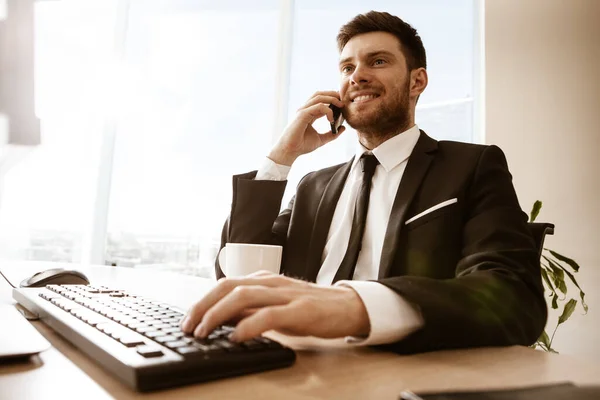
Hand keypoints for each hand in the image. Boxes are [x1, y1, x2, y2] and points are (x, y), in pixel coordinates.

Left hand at [180, 271, 369, 341]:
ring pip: (244, 296)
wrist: (347, 306)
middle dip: (203, 306)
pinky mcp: (301, 309)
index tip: (187, 320)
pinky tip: (236, 336)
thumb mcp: (275, 306)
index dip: (202, 301)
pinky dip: (249, 325)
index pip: (225, 284)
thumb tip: (221, 320)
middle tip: (188, 327)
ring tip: (204, 332)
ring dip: (218, 314)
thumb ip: (251, 310)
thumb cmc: (309, 308)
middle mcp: (271, 282)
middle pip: (228, 287)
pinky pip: (270, 314)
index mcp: (264, 280)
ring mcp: (286, 294)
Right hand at [268, 91, 346, 165]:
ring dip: (331, 98)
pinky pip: (318, 106)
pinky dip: (327, 110)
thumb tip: (343, 128)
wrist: (290, 151)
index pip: (321, 101)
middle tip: (343, 100)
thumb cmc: (302, 145)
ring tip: (341, 105)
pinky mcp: (302, 114)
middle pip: (319, 94)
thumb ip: (332, 134)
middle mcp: (305, 110)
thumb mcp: (321, 139)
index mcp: (308, 114)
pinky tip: (331, 119)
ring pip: (319, 97)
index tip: (342, 105)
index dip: (332, 100)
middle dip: (332, 94)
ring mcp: (303, 111)